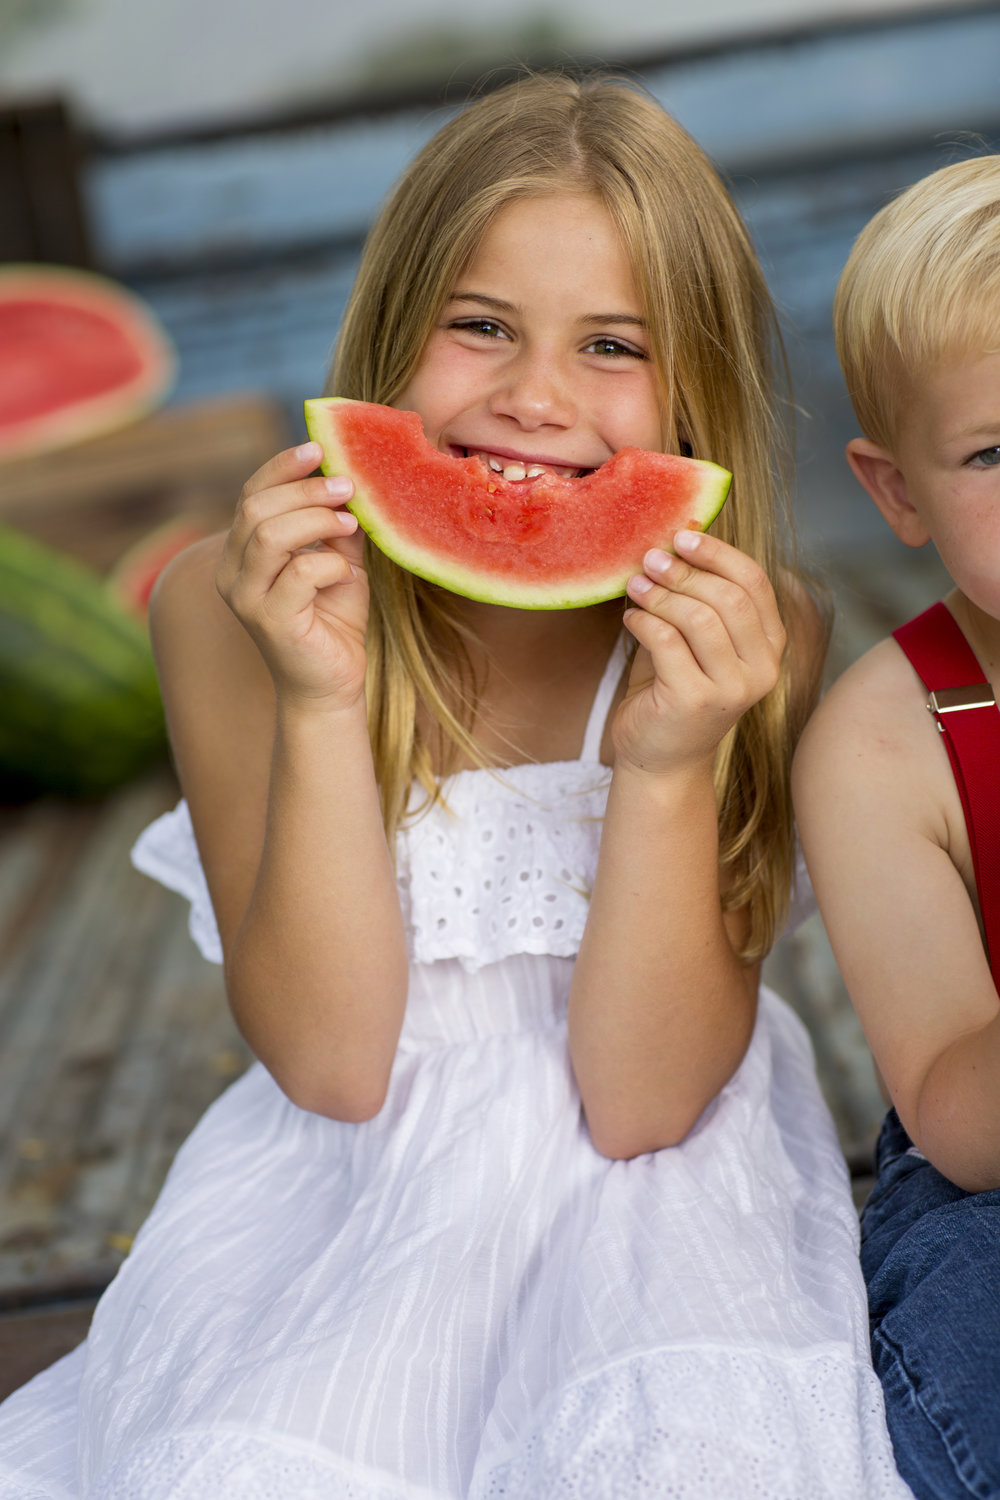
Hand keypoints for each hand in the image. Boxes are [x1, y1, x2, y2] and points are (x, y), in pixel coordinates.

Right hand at [215, 441, 367, 707]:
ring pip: (270, 535)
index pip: (250, 495)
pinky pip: (299, 573)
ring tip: (351, 525)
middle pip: (256, 509)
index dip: (281, 467)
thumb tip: (347, 476)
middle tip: (348, 486)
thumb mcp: (337, 560)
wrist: (332, 684)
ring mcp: (246, 599)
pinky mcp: (270, 622)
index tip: (319, 448)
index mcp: (241, 553)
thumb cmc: (333, 621)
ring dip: (318, 520)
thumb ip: (334, 524)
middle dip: (305, 489)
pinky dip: (330, 565)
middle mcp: (232, 573)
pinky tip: (347, 577)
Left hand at [616, 530, 785, 774]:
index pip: (755, 584)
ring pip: (699, 618)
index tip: (682, 535)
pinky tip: (631, 618)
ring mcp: (732, 688)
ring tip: (635, 585)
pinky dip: (644, 621)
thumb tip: (672, 542)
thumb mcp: (693, 641)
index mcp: (770, 646)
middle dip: (685, 571)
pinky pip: (667, 642)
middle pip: (728, 598)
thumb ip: (694, 598)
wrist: (660, 759)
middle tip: (649, 559)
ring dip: (661, 594)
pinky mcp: (696, 701)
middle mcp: (762, 669)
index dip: (719, 553)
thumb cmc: (674, 691)